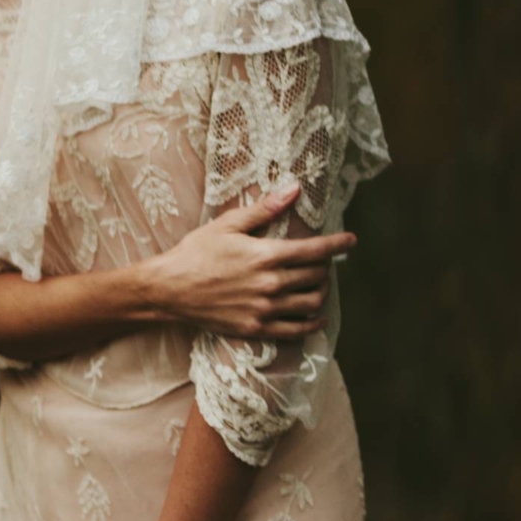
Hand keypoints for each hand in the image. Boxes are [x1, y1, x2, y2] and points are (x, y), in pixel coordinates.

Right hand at [148, 179, 356, 338]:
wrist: (169, 290)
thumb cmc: (196, 252)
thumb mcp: (228, 225)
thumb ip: (265, 209)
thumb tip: (294, 189)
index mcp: (265, 255)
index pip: (315, 250)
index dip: (338, 245)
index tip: (351, 241)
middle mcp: (270, 285)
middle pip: (316, 276)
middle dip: (326, 266)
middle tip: (324, 259)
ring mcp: (265, 310)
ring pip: (311, 303)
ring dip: (321, 291)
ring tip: (318, 282)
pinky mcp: (256, 328)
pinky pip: (296, 330)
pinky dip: (312, 323)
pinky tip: (315, 316)